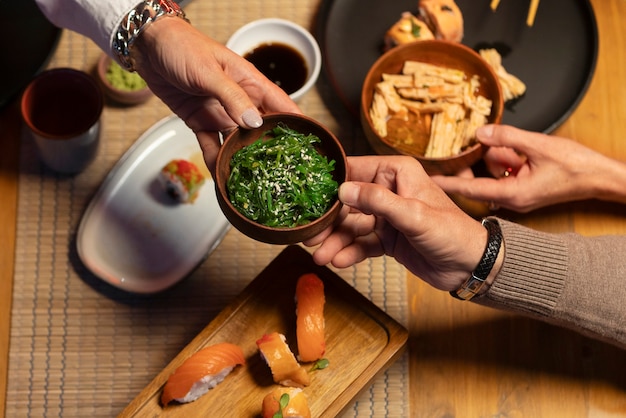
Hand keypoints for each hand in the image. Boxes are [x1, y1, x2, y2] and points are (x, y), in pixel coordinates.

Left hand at [132, 17, 300, 172]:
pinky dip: (216, 160)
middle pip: (262, 129)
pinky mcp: (201, 122)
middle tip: (282, 172)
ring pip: (238, 142)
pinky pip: (212, 145)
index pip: (281, 105)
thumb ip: (232, 97)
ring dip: (244, 160)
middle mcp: (240, 101)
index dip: (298, 123)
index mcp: (250, 83)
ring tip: (253, 181)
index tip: (310, 144)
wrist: (148, 46)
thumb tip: (255, 122)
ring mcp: (221, 113)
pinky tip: (222, 177)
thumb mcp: (210, 71)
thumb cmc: (182, 47)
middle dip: (272, 150)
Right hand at [304, 155, 487, 290]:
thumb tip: (343, 189)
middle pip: (347, 202)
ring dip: (335, 241)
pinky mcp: (386, 238)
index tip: (307, 196)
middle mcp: (388, 190)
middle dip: (328, 221)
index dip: (329, 183)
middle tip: (310, 236)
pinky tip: (338, 261)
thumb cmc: (451, 232)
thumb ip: (378, 201)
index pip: (354, 171)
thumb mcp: (414, 214)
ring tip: (320, 256)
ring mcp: (386, 216)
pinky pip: (361, 243)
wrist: (470, 266)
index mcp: (396, 172)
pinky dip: (349, 252)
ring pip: (351, 226)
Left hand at [432, 124, 625, 211]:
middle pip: (479, 179)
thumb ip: (506, 137)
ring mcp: (517, 195)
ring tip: (505, 144)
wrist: (601, 177)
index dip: (447, 183)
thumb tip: (480, 132)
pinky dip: (507, 159)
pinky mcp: (524, 188)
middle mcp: (511, 198)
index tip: (427, 181)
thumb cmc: (577, 166)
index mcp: (511, 194)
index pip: (469, 189)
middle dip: (474, 162)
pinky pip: (506, 172)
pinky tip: (515, 147)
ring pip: (493, 173)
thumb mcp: (538, 145)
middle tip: (465, 147)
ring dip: (496, 156)